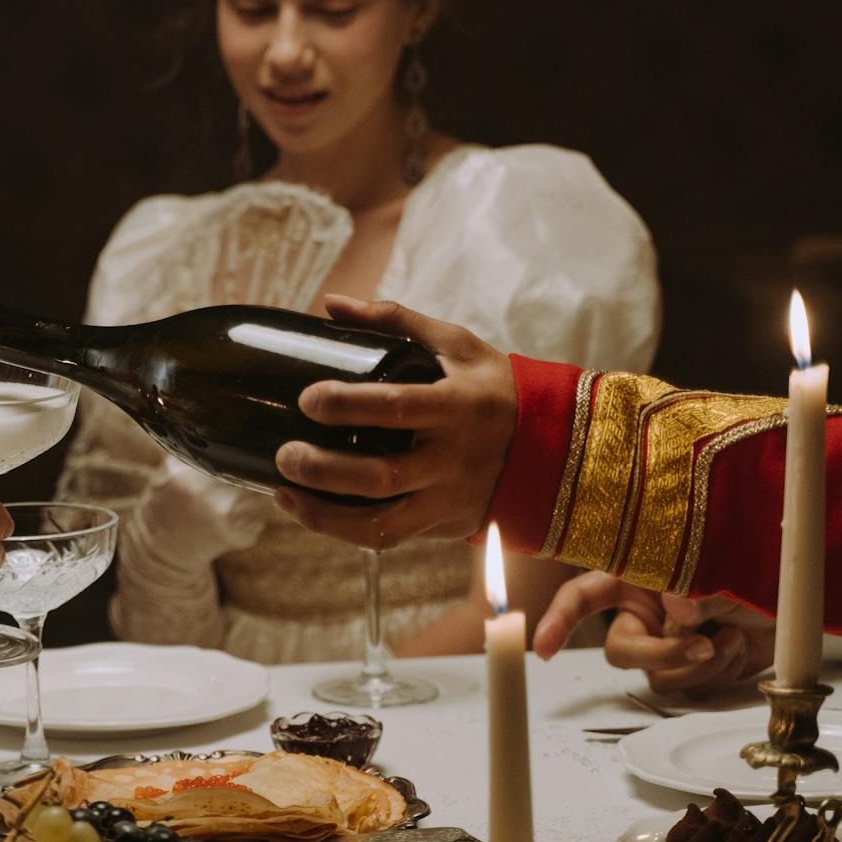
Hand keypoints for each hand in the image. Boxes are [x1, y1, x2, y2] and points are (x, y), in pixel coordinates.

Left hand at [272, 295, 517, 550]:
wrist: (557, 449)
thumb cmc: (496, 387)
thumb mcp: (457, 344)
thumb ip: (394, 320)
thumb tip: (330, 303)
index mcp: (457, 406)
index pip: (396, 407)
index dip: (347, 405)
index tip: (307, 399)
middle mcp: (452, 459)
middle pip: (381, 476)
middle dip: (324, 470)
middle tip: (285, 455)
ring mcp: (448, 499)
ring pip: (381, 523)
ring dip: (325, 515)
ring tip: (284, 494)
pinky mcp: (442, 526)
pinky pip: (387, 537)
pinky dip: (342, 530)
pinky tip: (308, 512)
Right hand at [532, 571, 772, 696]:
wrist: (796, 598)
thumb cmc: (753, 570)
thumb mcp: (721, 570)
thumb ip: (695, 589)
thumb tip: (679, 618)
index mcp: (635, 576)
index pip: (584, 596)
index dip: (558, 619)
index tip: (544, 649)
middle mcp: (645, 613)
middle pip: (622, 650)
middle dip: (660, 654)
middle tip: (699, 648)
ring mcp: (668, 644)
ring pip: (659, 677)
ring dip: (699, 664)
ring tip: (732, 637)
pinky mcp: (695, 671)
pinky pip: (692, 689)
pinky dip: (721, 672)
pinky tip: (739, 646)